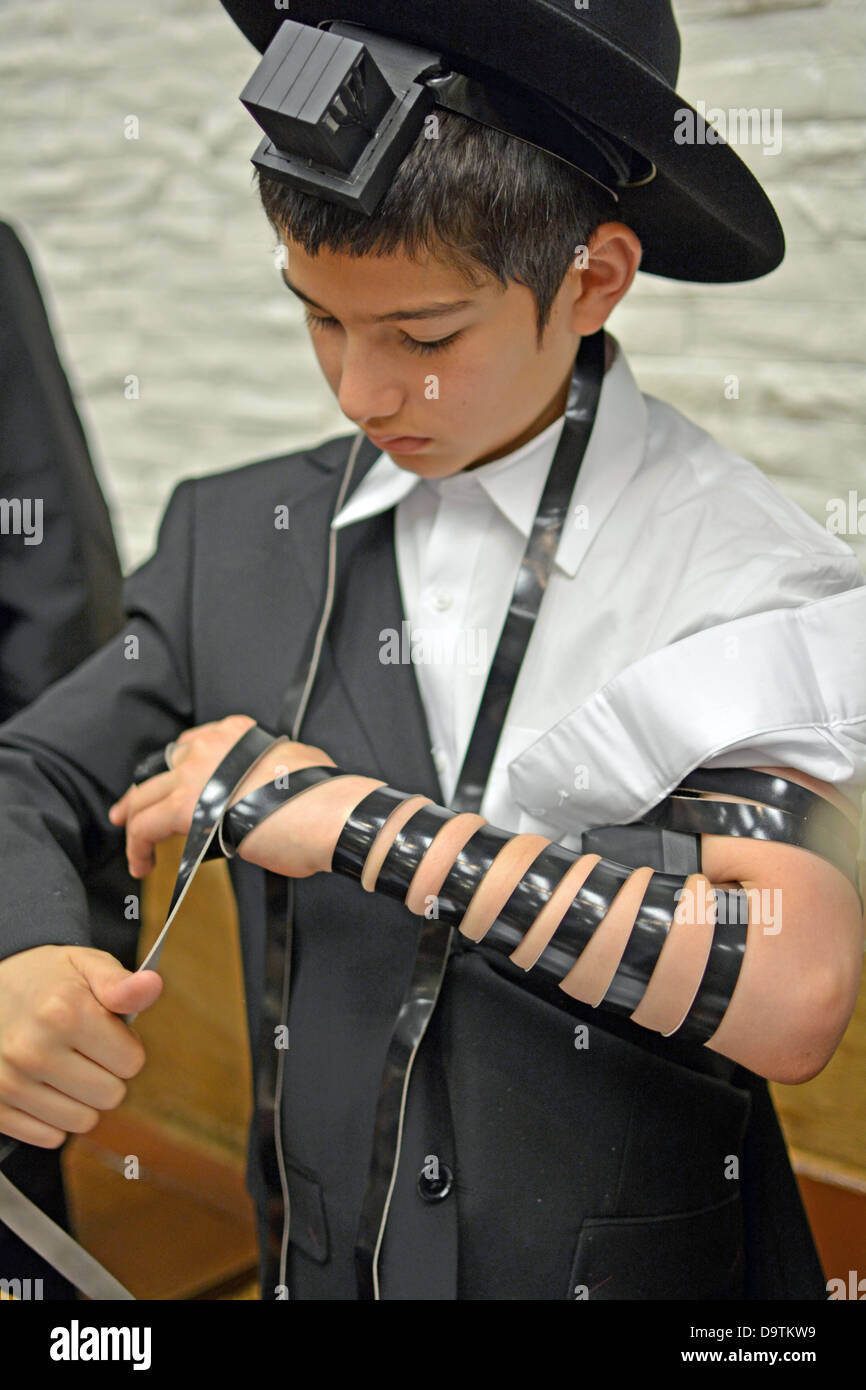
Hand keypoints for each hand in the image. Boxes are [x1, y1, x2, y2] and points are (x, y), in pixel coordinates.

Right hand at [0, 945, 160, 1147]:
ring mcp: (11, 1082)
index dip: (126, 1047)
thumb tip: (152, 986)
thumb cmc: (46, 979)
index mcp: (65, 1013)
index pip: (132, 1063)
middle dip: (107, 1074)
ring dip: (82, 1100)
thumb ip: (121, 983)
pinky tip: (43, 1087)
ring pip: (82, 1122)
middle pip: (110, 1096)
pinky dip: (53, 1118)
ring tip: (65, 1068)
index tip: (106, 1032)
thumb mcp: (85, 965)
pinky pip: (50, 1137)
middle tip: (85, 1051)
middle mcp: (35, 1051)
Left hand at [107, 715, 338, 877]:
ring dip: (134, 822)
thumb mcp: (293, 766)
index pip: (191, 747)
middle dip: (141, 794)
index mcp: (236, 733)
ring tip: (135, 849)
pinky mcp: (185, 806)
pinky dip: (137, 846)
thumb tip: (263, 795)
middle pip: (161, 769)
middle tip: (128, 813)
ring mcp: (195, 772)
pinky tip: (142, 864)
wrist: (329, 813)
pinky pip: (145, 826)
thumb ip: (268, 773)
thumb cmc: (323, 799)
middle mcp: (210, 744)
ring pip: (144, 797)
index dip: (176, 773)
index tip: (172, 791)